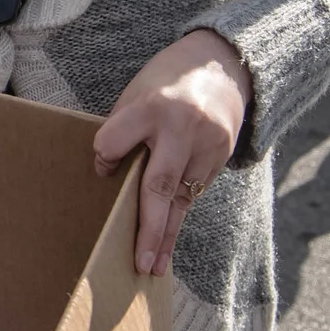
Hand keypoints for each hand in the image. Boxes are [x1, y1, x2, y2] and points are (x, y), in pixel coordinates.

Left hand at [94, 30, 251, 275]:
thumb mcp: (138, 91)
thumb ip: (123, 129)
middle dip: (148, 228)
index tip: (104, 163)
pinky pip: (195, 192)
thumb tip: (107, 171)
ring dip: (167, 234)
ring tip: (154, 266)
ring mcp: (208, 145)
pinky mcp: (222, 157)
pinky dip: (179, 215)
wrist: (225, 64)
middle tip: (140, 262)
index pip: (114, 142)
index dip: (104, 155)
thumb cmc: (169, 79)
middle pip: (159, 185)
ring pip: (182, 198)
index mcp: (154, 106)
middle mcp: (184, 128)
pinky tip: (169, 241)